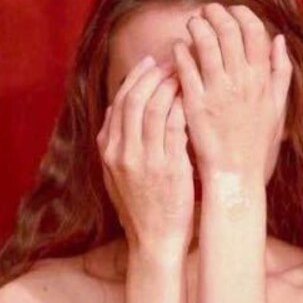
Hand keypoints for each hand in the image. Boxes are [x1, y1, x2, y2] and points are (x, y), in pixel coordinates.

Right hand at [96, 55, 194, 258]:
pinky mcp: (168, 168)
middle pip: (135, 99)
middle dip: (153, 75)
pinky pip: (175, 128)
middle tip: (170, 61)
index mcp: (109, 151)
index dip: (136, 78)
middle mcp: (123, 152)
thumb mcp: (116, 175)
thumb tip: (117, 110)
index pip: (120, 102)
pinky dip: (182, 107)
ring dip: (170, 86)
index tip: (150, 63)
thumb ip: (115, 142)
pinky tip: (193, 96)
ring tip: (184, 72)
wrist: (154, 241)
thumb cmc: (141, 207)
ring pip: (154, 109)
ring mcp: (145, 160)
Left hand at [172, 2, 291, 182]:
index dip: (243, 15)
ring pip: (206, 45)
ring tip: (192, 23)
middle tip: (208, 10)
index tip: (233, 10)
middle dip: (217, 14)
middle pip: (229, 33)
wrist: (236, 174)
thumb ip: (281, 72)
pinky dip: (181, 52)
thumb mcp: (277, 107)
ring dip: (198, 27)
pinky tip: (177, 46)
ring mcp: (217, 92)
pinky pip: (186, 69)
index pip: (255, 33)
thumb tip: (280, 39)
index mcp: (262, 80)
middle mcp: (242, 82)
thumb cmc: (257, 143)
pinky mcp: (195, 104)